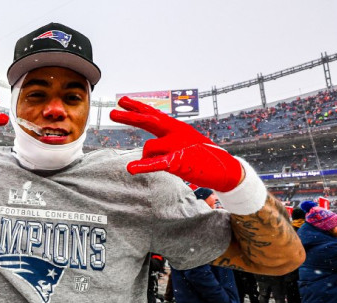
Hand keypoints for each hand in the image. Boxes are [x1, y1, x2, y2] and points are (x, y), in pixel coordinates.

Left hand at [109, 96, 243, 191]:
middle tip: (112, 113)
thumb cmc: (201, 158)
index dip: (137, 106)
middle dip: (129, 116)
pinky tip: (131, 168)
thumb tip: (144, 153)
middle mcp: (176, 131)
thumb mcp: (181, 146)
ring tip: (152, 166)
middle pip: (149, 120)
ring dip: (145, 158)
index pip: (153, 114)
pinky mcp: (179, 161)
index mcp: (176, 127)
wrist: (224, 169)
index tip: (122, 101)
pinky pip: (157, 163)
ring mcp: (177, 145)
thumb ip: (162, 146)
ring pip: (149, 147)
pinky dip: (144, 165)